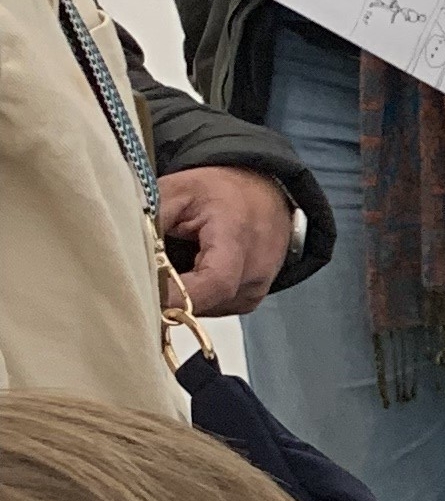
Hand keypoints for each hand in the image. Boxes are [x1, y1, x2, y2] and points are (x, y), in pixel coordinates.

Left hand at [153, 163, 294, 314]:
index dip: (177, 296)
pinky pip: (213, 308)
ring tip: (170, 267)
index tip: (144, 293)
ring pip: (206, 310)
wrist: (264, 195)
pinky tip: (189, 273)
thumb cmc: (221, 191)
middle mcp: (254, 270)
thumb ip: (151, 217)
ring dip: (181, 296)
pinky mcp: (249, 300)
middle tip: (143, 279)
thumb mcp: (178, 190)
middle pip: (205, 303)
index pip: (214, 283)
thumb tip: (123, 248)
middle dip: (169, 296)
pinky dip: (195, 296)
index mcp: (237, 238)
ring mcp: (255, 289)